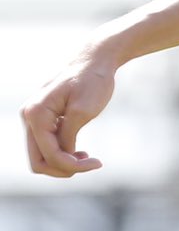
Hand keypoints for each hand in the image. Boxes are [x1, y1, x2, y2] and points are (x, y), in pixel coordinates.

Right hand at [22, 51, 115, 176]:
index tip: (98, 162)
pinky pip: (47, 146)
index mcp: (35, 114)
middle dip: (64, 169)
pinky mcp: (43, 120)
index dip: (73, 166)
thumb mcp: (83, 111)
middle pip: (38, 162)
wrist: (94, 61)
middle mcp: (28, 117)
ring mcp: (33, 118)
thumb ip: (69, 135)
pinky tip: (81, 152)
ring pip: (41, 156)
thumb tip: (63, 156)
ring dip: (63, 163)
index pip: (49, 155)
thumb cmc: (92, 81)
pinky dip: (62, 153)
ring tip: (87, 157)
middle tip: (91, 163)